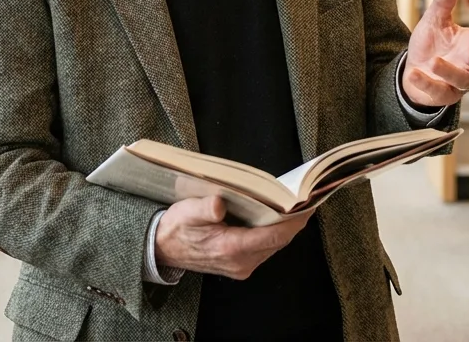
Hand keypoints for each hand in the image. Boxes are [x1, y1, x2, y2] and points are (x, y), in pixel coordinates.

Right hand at [154, 196, 311, 280]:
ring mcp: (241, 267)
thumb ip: (204, 208)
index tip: (306, 206)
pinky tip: (273, 219)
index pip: (274, 236)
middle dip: (292, 222)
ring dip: (283, 229)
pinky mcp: (239, 266)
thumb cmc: (176, 228)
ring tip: (291, 207)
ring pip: (272, 246)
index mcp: (231, 248)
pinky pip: (264, 249)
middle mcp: (241, 262)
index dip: (293, 222)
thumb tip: (219, 204)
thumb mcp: (187, 212)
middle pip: (278, 242)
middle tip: (303, 200)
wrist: (162, 249)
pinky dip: (272, 234)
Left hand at [402, 0, 468, 107]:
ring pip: (463, 80)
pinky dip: (427, 84)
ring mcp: (459, 82)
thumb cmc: (432, 43)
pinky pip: (440, 93)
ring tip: (433, 61)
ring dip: (448, 71)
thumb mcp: (434, 21)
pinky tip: (414, 74)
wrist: (414, 67)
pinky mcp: (445, 95)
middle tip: (467, 51)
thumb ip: (443, 3)